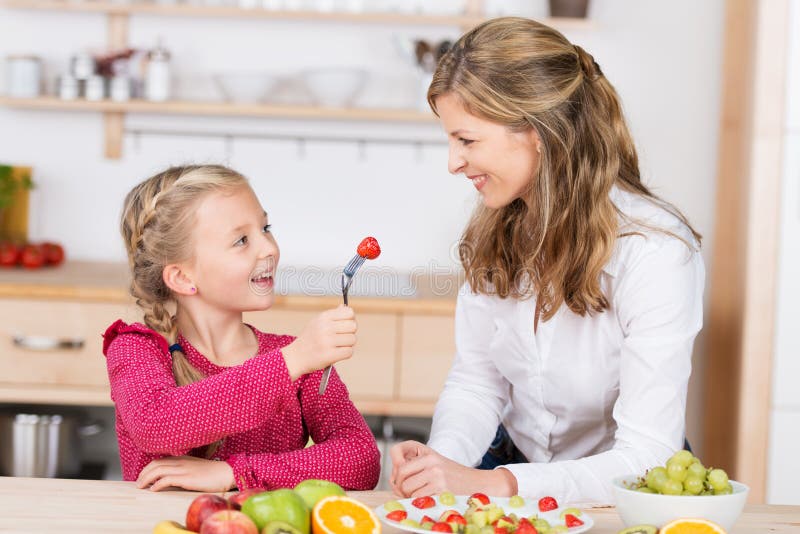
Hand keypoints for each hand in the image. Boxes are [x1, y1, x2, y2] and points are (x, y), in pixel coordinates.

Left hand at [136, 455, 234, 491]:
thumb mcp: (196, 467)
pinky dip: (157, 484)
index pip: (159, 460)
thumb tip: (172, 477)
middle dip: (143, 473)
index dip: (148, 468)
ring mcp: (183, 469)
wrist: (226, 472)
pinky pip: (166, 479)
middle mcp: (180, 461)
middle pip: (155, 464)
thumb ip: (184, 468)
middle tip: (138, 483)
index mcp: (182, 458)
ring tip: (141, 486)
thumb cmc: (213, 472)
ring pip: (158, 471)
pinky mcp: (186, 478)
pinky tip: (153, 490)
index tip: (143, 476)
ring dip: (146, 479)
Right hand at [281, 304, 356, 379]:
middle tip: (342, 337)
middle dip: (350, 332)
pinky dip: (345, 353)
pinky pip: (349, 352)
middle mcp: (325, 327)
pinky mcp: (329, 355)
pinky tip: (336, 353)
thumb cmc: (309, 339)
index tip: (345, 325)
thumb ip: (333, 315)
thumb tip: (345, 307)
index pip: (349, 313)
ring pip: (353, 339)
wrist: (296, 357)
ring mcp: (327, 341)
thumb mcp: (317, 322)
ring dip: (348, 344)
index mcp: (323, 317)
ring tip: (337, 346)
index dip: (350, 319)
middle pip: (353, 326)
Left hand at [390, 441, 517, 497]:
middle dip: (400, 488)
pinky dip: (420, 503)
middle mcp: (432, 463)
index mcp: (429, 454)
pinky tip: (429, 501)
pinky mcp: (441, 490)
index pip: (399, 458)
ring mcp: (437, 476)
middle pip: (401, 476)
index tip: (399, 480)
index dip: (395, 472)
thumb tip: (393, 478)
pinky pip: (418, 499)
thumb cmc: (456, 477)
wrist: (482, 484)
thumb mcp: (437, 463)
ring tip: (421, 496)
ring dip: (410, 497)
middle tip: (407, 493)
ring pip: (408, 489)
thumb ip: (416, 466)